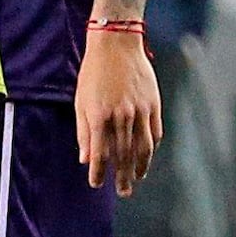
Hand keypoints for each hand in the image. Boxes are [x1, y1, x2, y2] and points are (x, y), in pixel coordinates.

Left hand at [74, 29, 160, 192]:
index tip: (96, 183)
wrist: (116, 44)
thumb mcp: (81, 101)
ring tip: (137, 178)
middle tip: (123, 192)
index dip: (98, 172)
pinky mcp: (153, 104)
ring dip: (140, 167)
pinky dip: (151, 147)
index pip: (100, 154)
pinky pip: (154, 132)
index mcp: (100, 116)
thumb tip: (85, 159)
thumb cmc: (93, 73)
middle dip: (122, 177)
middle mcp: (121, 116)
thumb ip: (84, 132)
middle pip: (124, 156)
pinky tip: (146, 156)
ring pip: (143, 148)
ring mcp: (140, 111)